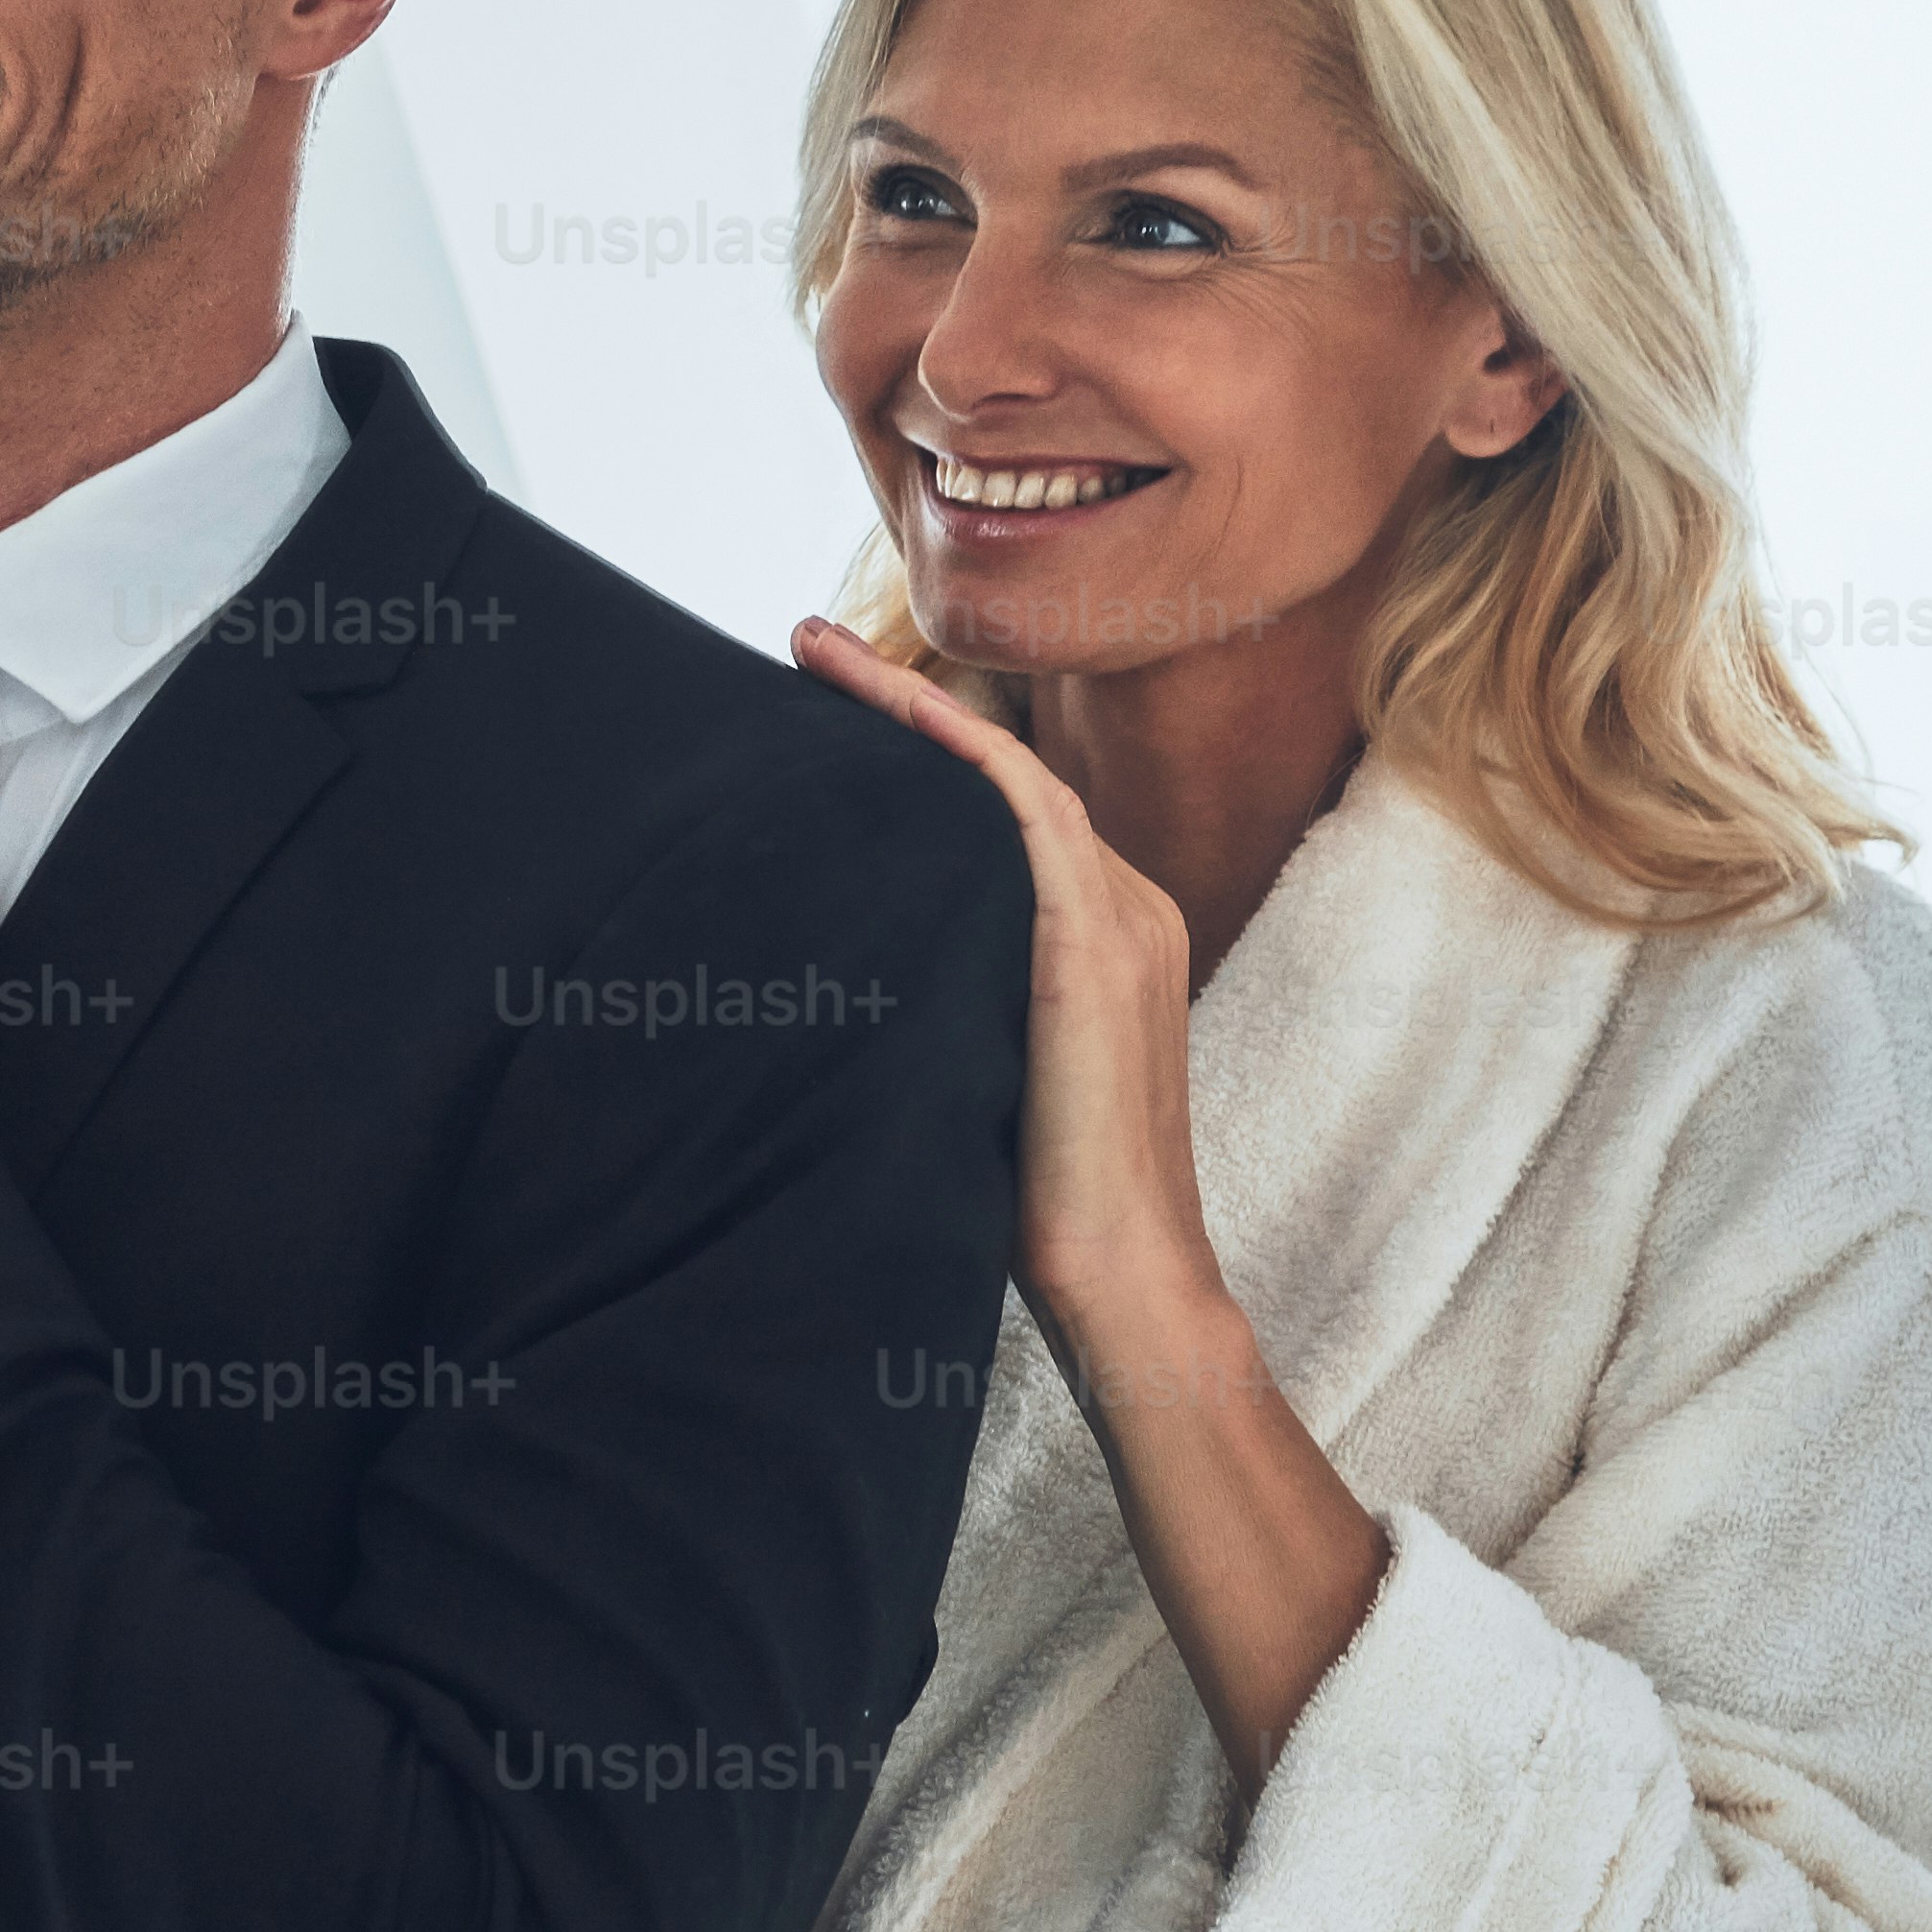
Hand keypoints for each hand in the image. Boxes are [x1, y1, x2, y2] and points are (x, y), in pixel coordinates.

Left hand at [787, 619, 1226, 1360]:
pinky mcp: (1096, 943)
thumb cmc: (1040, 1210)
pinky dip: (959, 749)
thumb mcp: (982, 1078)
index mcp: (1104, 938)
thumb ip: (942, 1011)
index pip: (1006, 817)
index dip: (923, 752)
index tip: (831, 706)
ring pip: (1009, 775)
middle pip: (1003, 780)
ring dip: (912, 704)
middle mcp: (1126, 908)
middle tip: (804, 653)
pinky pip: (1025, 811)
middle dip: (903, 709)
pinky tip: (892, 708)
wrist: (1122, 1278)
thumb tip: (836, 984)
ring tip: (817, 653)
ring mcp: (1123, 918)